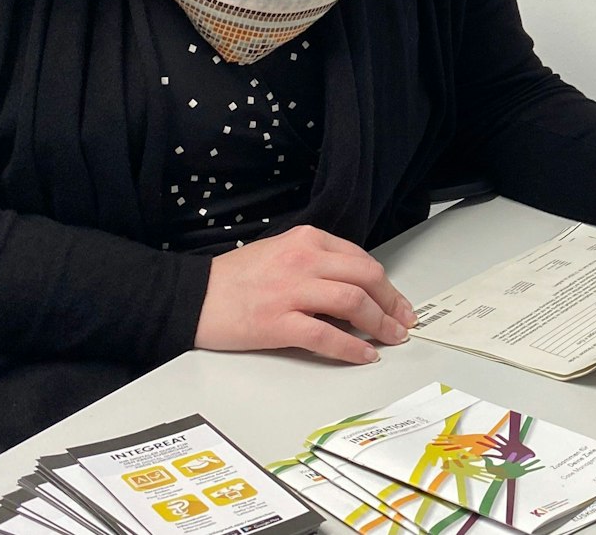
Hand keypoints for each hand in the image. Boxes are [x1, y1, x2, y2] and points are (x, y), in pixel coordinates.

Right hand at [196, 225, 413, 363]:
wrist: (191, 297)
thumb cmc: (234, 279)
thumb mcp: (281, 252)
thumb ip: (317, 263)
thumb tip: (356, 288)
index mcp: (307, 239)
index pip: (360, 259)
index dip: (386, 284)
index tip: (397, 302)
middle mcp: (303, 259)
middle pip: (366, 277)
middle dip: (392, 302)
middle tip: (404, 322)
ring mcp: (291, 290)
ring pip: (353, 302)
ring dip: (380, 323)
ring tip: (391, 339)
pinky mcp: (278, 322)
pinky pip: (326, 335)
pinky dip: (351, 347)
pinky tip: (364, 355)